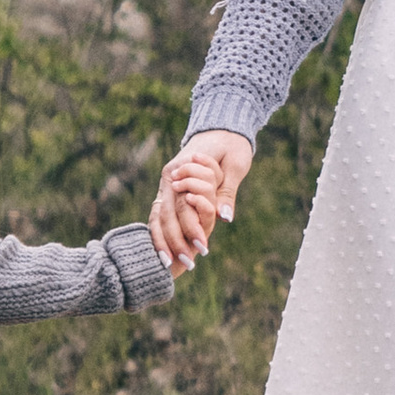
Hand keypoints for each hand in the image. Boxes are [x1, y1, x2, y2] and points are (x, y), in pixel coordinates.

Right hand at [150, 129, 254, 273]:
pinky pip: (158, 216)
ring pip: (158, 217)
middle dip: (176, 241)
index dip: (191, 228)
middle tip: (190, 263)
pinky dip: (159, 235)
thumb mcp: (235, 165)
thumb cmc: (231, 146)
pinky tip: (163, 254)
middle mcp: (169, 177)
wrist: (221, 128)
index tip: (203, 248)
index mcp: (182, 167)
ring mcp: (165, 184)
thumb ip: (227, 191)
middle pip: (166, 215)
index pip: (183, 205)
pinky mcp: (166, 191)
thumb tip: (225, 217)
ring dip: (165, 242)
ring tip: (171, 266)